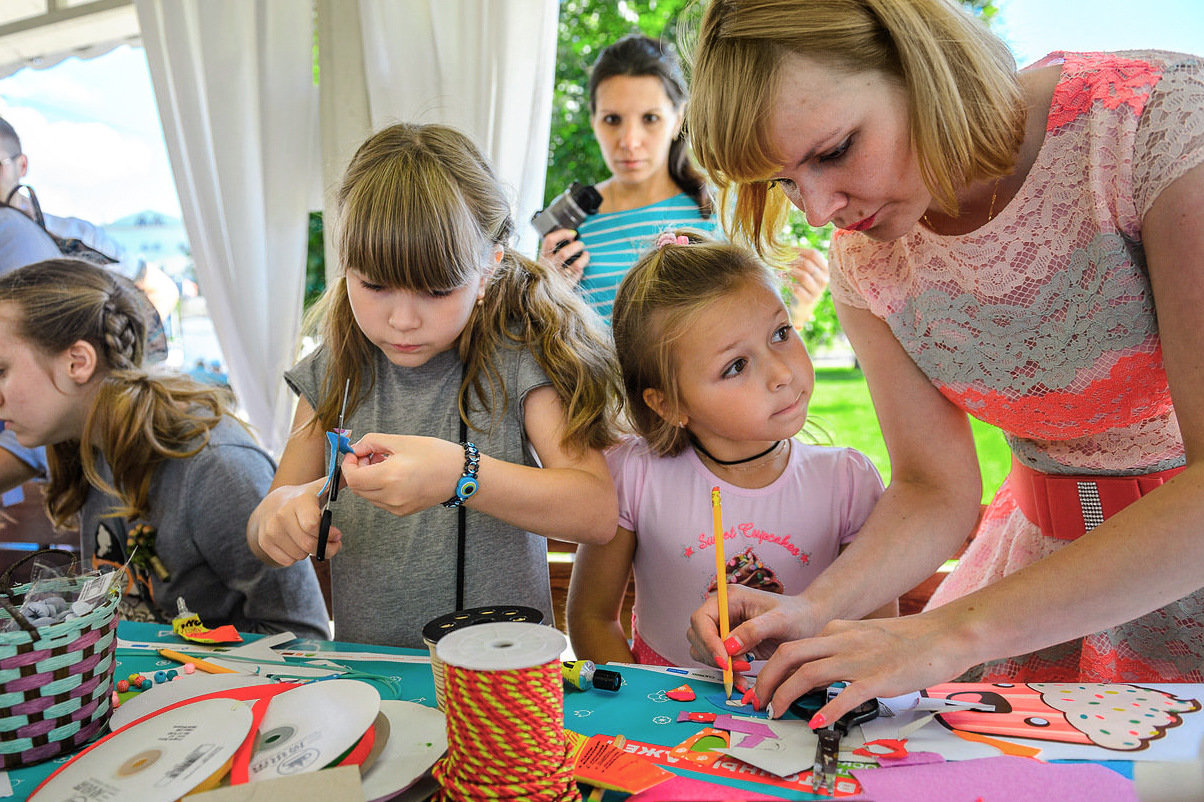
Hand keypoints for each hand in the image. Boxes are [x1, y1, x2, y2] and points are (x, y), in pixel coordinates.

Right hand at [253, 477, 342, 565]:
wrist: (270, 505)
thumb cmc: (301, 500)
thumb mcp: (317, 489)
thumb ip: (335, 483)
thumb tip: (350, 475)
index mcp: (299, 500)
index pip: (312, 526)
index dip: (328, 534)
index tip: (337, 534)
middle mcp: (282, 514)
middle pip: (308, 545)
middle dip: (324, 548)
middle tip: (330, 544)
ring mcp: (271, 529)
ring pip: (299, 555)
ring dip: (309, 552)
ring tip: (310, 540)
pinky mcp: (264, 542)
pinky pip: (287, 560)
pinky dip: (295, 557)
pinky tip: (296, 544)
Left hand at [342, 433, 462, 515]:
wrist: (460, 475)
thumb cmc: (437, 455)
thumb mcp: (402, 441)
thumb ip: (373, 442)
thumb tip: (355, 448)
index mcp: (391, 476)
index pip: (353, 478)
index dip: (348, 465)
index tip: (354, 454)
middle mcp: (391, 496)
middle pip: (357, 488)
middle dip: (357, 471)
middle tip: (369, 456)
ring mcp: (397, 507)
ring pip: (367, 495)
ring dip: (367, 480)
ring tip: (385, 464)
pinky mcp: (402, 511)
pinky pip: (380, 500)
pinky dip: (379, 488)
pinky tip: (393, 475)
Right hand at [539, 228, 589, 283]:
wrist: (542, 295)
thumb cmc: (547, 274)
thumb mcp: (545, 261)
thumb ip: (554, 250)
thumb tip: (572, 237)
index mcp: (543, 257)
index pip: (550, 240)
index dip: (562, 234)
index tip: (572, 234)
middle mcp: (549, 267)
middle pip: (564, 253)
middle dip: (576, 246)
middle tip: (581, 244)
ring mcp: (558, 277)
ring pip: (576, 266)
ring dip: (584, 258)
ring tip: (586, 254)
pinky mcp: (566, 286)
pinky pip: (578, 275)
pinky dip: (581, 269)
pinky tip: (581, 267)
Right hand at [687, 584, 820, 669]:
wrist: (809, 623)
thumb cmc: (797, 616)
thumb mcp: (780, 620)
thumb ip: (753, 630)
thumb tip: (728, 646)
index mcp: (730, 598)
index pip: (701, 619)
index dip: (707, 641)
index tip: (724, 662)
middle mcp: (722, 611)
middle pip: (697, 636)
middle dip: (714, 656)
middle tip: (739, 669)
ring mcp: (724, 627)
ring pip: (703, 650)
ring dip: (719, 666)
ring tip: (744, 674)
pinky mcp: (729, 643)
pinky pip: (717, 660)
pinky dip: (726, 672)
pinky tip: (744, 679)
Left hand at [752, 610, 977, 722]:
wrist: (944, 635)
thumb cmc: (906, 640)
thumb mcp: (863, 635)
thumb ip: (838, 648)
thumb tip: (814, 672)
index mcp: (835, 631)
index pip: (792, 646)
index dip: (770, 667)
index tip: (762, 686)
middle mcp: (841, 641)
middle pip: (788, 655)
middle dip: (766, 679)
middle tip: (757, 700)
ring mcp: (859, 659)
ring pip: (808, 673)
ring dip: (785, 694)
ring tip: (775, 713)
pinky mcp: (879, 678)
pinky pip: (845, 695)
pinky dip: (827, 709)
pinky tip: (816, 723)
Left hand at [786, 247, 829, 323]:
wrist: (802, 308)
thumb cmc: (802, 285)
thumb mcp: (806, 271)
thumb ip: (801, 259)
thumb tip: (785, 246)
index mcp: (825, 268)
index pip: (814, 254)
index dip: (799, 250)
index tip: (786, 249)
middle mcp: (824, 279)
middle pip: (807, 263)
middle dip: (791, 260)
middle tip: (780, 260)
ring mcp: (818, 290)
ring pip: (803, 275)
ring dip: (789, 271)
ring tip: (781, 270)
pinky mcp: (809, 300)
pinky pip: (797, 289)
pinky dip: (788, 283)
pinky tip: (783, 281)